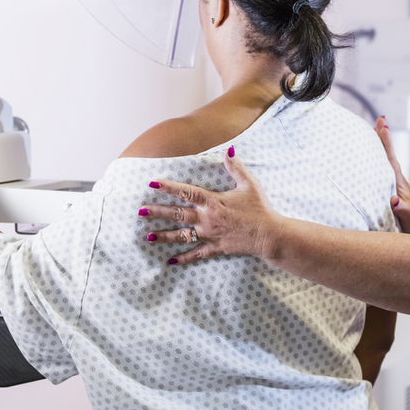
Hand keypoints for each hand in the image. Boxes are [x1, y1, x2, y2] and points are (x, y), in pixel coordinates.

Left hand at [141, 146, 281, 264]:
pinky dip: (183, 258)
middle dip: (158, 212)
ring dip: (164, 235)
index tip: (153, 183)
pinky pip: (196, 254)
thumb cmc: (260, 208)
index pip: (186, 192)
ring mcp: (210, 234)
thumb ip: (236, 167)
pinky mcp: (215, 247)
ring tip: (148, 236)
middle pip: (177, 214)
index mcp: (213, 202)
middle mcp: (207, 219)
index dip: (169, 187)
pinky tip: (170, 260)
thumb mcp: (249, 184)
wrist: (269, 234)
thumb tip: (229, 149)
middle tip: (141, 211)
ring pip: (182, 235)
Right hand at [374, 116, 409, 242]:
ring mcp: (390, 184)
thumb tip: (394, 201)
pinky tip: (364, 159)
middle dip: (382, 137)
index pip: (390, 158)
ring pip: (381, 161)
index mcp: (398, 181)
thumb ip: (402, 208)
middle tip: (379, 120)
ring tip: (370, 131)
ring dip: (377, 147)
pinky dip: (371, 162)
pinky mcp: (385, 191)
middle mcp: (394, 180)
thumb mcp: (408, 216)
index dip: (386, 142)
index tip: (383, 125)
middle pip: (386, 154)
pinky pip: (376, 172)